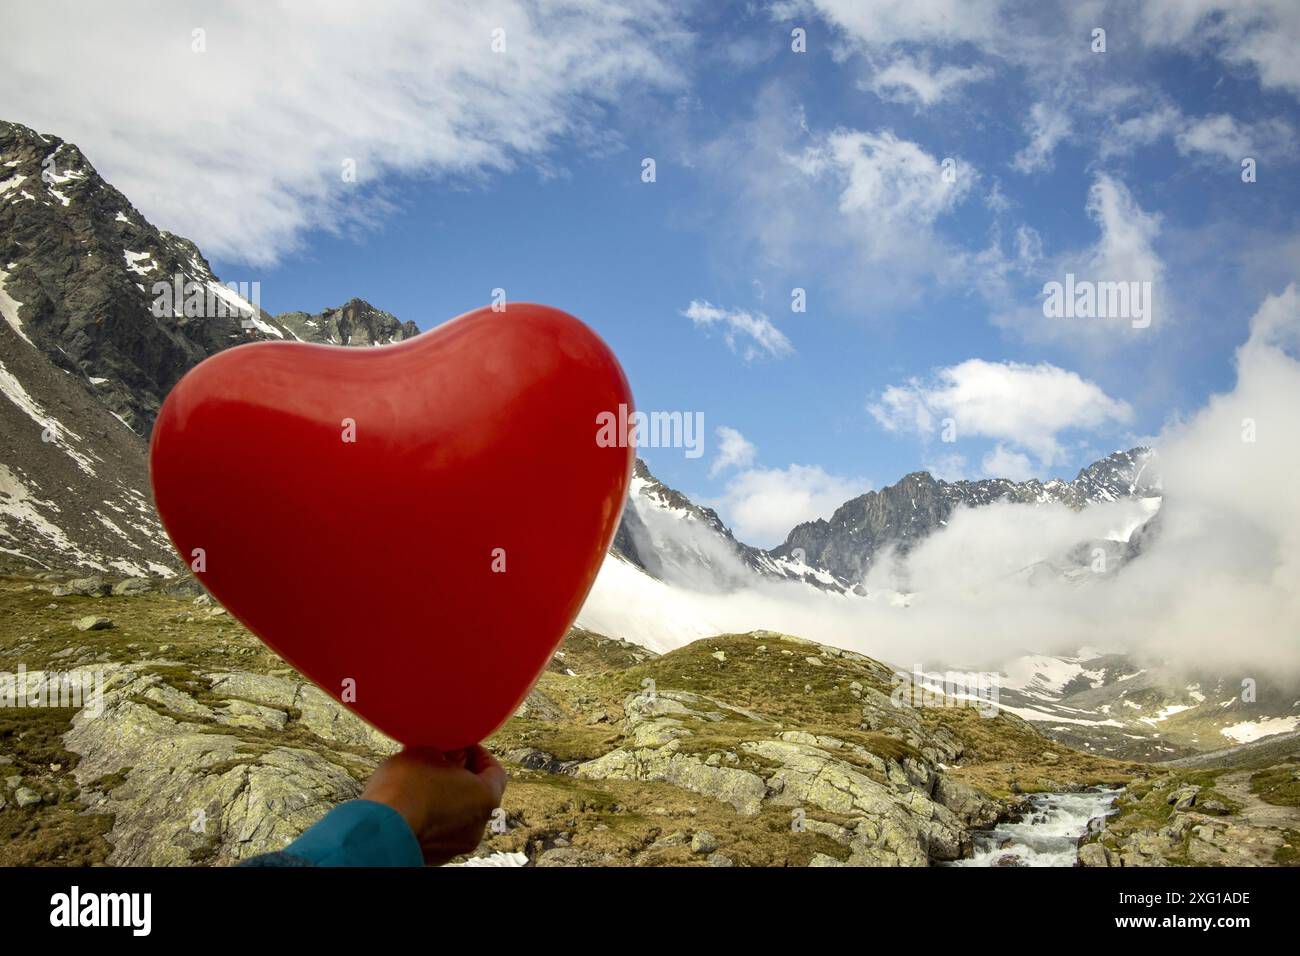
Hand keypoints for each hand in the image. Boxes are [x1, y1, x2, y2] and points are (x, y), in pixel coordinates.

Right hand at [360, 745, 507, 865]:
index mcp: (487, 798)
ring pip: (458, 813)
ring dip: (445, 795)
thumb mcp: (430, 752)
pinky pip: (440, 828)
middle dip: (460, 774)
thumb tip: (453, 754)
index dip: (479, 753)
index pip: (495, 771)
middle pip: (476, 793)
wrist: (377, 830)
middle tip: (440, 759)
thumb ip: (450, 751)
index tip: (461, 745)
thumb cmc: (406, 786)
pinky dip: (432, 814)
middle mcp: (478, 826)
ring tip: (420, 780)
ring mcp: (457, 844)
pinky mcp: (436, 855)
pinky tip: (412, 802)